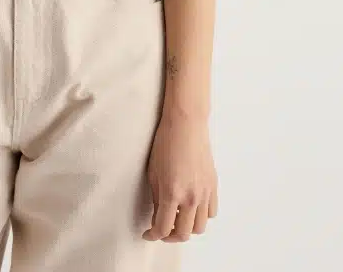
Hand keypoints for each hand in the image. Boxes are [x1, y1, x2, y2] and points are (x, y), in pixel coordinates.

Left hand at [142, 111, 218, 242]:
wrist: (186, 124)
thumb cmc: (166, 142)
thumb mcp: (153, 172)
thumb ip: (156, 199)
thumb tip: (157, 216)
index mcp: (172, 193)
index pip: (163, 228)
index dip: (153, 235)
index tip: (148, 234)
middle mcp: (191, 197)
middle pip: (183, 234)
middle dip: (170, 236)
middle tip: (162, 230)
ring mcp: (204, 192)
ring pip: (199, 227)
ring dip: (187, 228)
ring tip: (177, 219)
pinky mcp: (213, 186)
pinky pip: (211, 212)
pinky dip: (201, 216)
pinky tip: (191, 208)